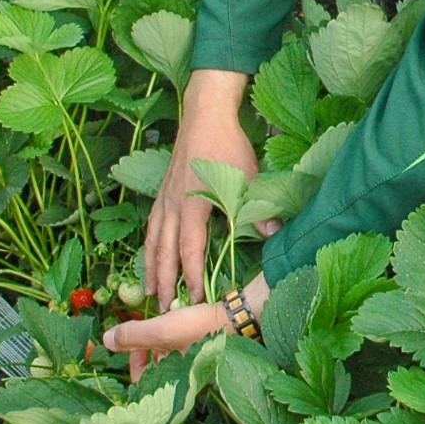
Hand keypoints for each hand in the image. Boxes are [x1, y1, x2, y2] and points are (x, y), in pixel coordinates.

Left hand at [104, 273, 268, 379]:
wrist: (236, 319)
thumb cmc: (198, 329)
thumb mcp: (160, 330)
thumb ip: (131, 336)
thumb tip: (105, 340)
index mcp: (170, 381)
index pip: (141, 382)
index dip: (131, 360)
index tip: (131, 340)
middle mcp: (179, 378)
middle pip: (151, 368)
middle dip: (144, 349)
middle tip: (144, 328)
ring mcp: (189, 365)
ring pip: (163, 356)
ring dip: (156, 340)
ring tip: (159, 323)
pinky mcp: (198, 352)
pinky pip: (176, 348)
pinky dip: (170, 337)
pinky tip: (173, 322)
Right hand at [145, 69, 278, 307]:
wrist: (204, 115)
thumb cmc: (227, 146)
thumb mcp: (248, 175)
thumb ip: (259, 207)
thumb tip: (276, 233)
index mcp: (194, 203)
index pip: (190, 248)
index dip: (192, 275)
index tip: (195, 297)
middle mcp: (173, 205)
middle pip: (164, 250)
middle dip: (165, 281)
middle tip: (164, 309)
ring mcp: (164, 199)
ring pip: (153, 240)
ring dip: (151, 268)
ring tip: (150, 293)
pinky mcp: (162, 194)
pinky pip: (151, 227)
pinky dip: (148, 247)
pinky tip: (150, 258)